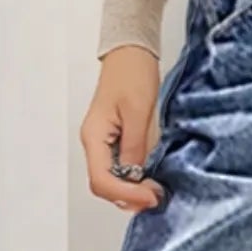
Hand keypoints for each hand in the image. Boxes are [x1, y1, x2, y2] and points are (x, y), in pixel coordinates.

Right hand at [81, 47, 168, 212]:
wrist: (131, 53)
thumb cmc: (132, 74)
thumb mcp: (138, 112)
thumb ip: (136, 146)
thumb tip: (137, 176)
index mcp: (94, 136)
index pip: (102, 181)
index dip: (126, 194)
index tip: (151, 196)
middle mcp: (95, 143)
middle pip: (105, 185)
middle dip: (130, 197)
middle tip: (157, 196)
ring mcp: (104, 144)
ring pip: (113, 180)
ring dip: (133, 190)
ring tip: (157, 190)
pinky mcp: (116, 141)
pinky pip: (121, 169)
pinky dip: (135, 179)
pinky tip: (152, 177)